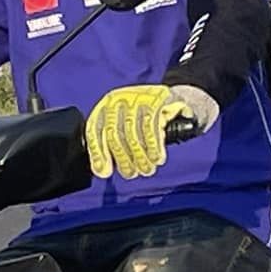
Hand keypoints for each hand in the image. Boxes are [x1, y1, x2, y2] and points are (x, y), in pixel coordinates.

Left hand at [85, 84, 206, 180]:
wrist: (176, 99)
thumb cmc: (145, 119)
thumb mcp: (125, 128)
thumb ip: (111, 147)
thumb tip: (102, 170)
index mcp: (105, 106)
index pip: (94, 130)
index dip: (98, 153)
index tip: (105, 171)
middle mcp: (118, 99)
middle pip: (114, 135)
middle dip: (123, 159)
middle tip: (132, 173)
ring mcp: (136, 98)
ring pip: (132, 133)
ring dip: (140, 157)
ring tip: (147, 169)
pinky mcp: (156, 99)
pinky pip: (151, 127)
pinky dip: (154, 147)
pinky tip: (157, 158)